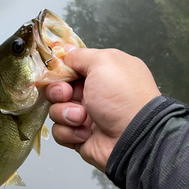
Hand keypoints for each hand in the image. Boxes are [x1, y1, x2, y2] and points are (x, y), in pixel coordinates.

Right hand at [46, 48, 160, 171]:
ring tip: (83, 118)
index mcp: (102, 74)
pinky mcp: (78, 137)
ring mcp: (85, 117)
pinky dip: (69, 132)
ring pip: (56, 111)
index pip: (71, 68)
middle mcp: (93, 94)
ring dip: (65, 113)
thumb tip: (67, 51)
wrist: (132, 137)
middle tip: (68, 95)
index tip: (58, 72)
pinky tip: (85, 133)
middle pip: (59, 89)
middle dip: (58, 91)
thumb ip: (81, 55)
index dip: (60, 70)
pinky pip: (59, 132)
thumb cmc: (123, 97)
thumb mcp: (103, 62)